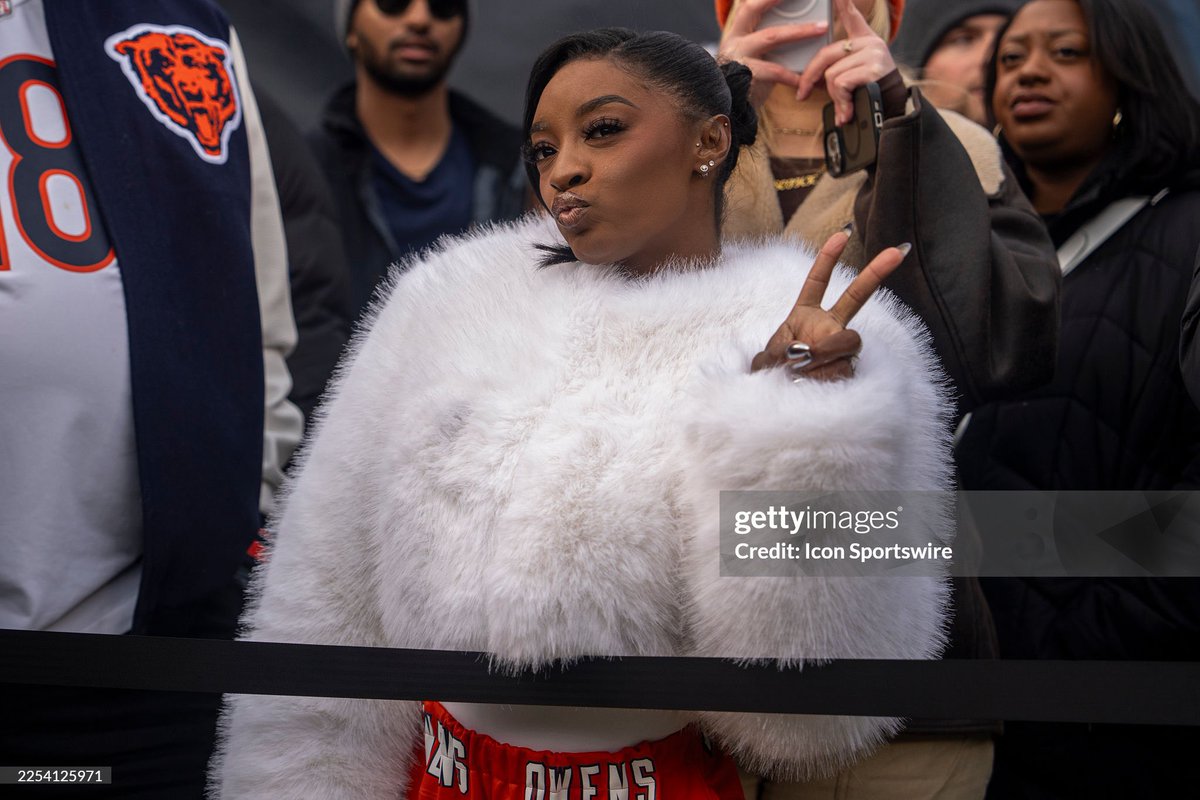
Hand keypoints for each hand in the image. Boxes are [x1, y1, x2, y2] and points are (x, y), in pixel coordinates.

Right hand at [718, 0, 829, 108]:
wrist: (730, 113)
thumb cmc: (748, 81)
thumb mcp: (756, 57)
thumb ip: (771, 40)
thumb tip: (804, 25)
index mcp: (737, 32)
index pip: (749, 4)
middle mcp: (733, 41)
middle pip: (754, 10)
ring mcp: (737, 58)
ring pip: (770, 37)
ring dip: (799, 30)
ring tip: (822, 28)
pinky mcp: (744, 78)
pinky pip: (776, 72)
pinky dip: (795, 74)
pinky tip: (810, 77)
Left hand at [751, 230, 908, 381]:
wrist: (781, 400)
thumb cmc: (774, 373)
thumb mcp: (767, 358)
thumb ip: (780, 352)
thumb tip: (807, 351)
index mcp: (806, 315)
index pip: (818, 282)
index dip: (828, 258)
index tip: (842, 234)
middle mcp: (828, 327)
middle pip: (856, 297)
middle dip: (876, 273)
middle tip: (898, 251)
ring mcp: (841, 348)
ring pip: (850, 340)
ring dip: (828, 351)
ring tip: (807, 365)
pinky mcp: (848, 370)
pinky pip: (844, 369)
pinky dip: (825, 376)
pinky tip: (811, 383)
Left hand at [796, 0, 896, 124]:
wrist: (895, 108)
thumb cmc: (871, 91)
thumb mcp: (853, 75)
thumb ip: (835, 70)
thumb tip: (808, 83)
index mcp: (864, 40)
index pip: (852, 15)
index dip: (843, 3)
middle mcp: (869, 42)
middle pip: (826, 56)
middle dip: (810, 78)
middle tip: (803, 94)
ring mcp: (872, 53)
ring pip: (832, 75)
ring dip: (833, 96)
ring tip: (843, 106)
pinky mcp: (873, 67)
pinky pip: (841, 83)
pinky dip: (841, 101)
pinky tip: (848, 110)